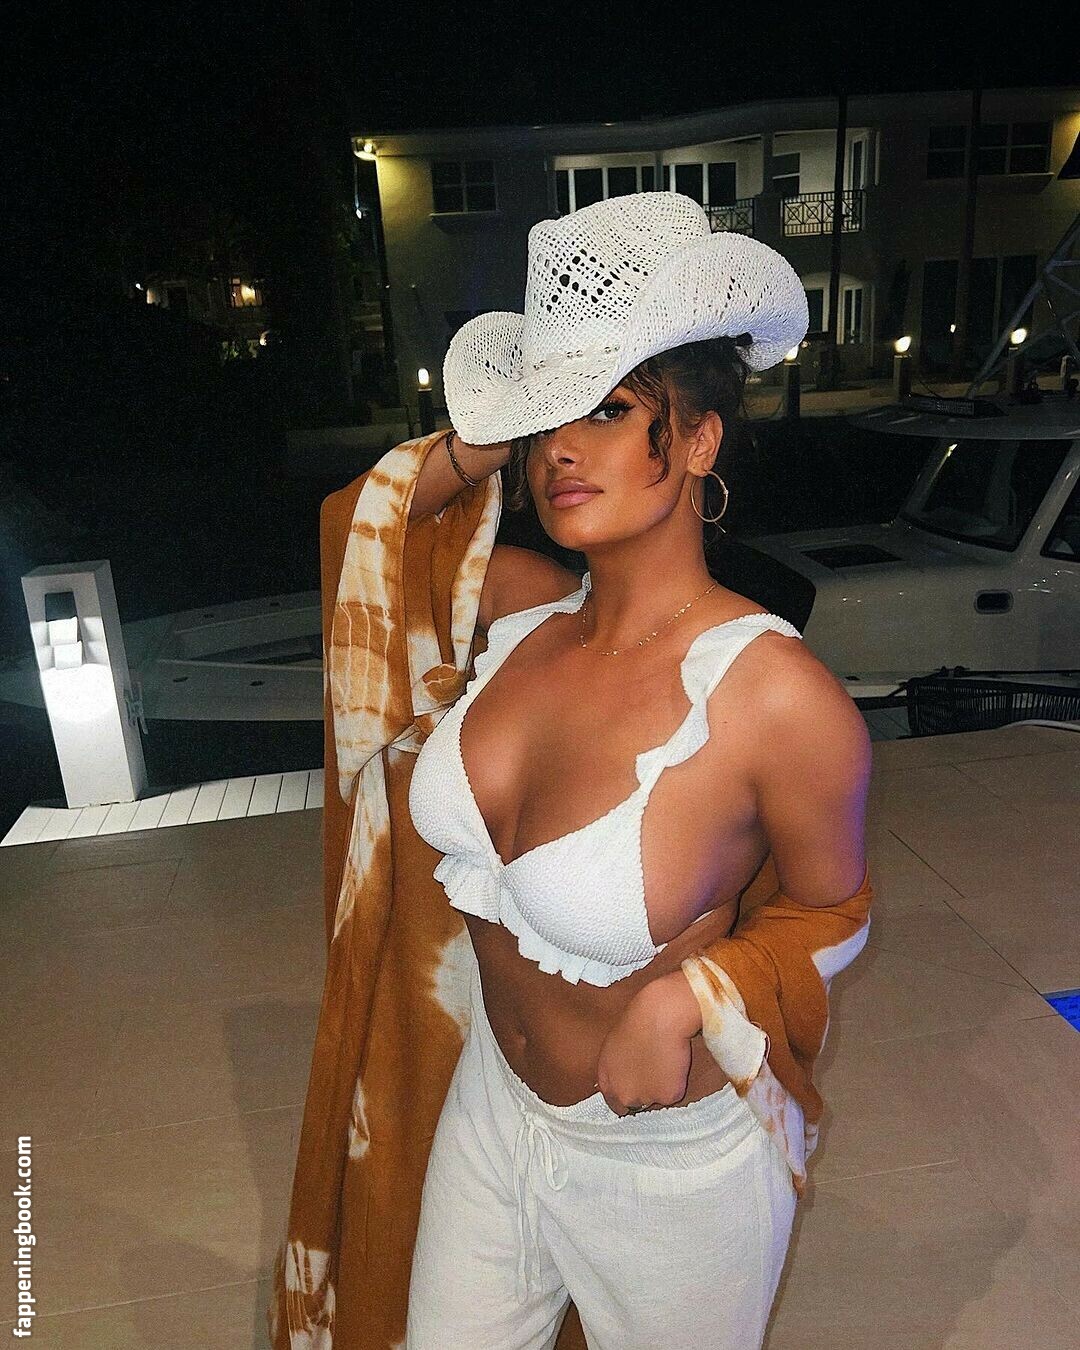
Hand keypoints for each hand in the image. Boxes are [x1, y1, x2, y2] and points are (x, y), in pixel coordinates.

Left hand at [593, 971, 701, 1116]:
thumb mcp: (615, 1047)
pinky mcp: (667, 1096)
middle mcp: (623, 1094)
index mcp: (607, 1079)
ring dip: (660, 1088)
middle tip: (654, 1074)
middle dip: (643, 1094)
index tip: (637, 1088)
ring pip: (655, 1100)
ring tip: (665, 1063)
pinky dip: (675, 1084)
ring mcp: (645, 1097)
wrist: (660, 1017)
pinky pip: (673, 1096)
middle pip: (634, 1105)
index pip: (614, 1103)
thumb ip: (617, 1068)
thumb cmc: (638, 1021)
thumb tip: (626, 1076)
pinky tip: (674, 1064)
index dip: (627, 1096)